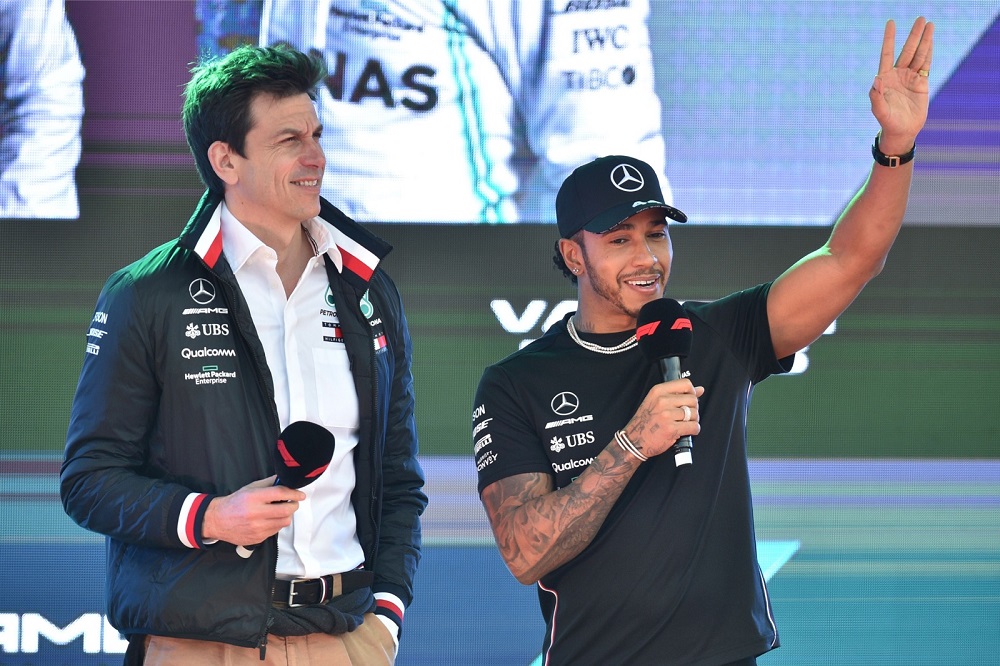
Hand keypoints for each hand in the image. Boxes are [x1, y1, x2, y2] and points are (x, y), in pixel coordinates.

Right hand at [202, 475, 305, 545]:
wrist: (217, 520)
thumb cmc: (234, 503)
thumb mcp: (250, 488)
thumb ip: (269, 483)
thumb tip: (285, 479)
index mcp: (253, 498)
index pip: (280, 494)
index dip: (294, 494)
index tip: (300, 495)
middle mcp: (255, 513)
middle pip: (286, 510)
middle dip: (293, 505)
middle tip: (293, 502)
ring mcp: (257, 527)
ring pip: (284, 522)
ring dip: (286, 515)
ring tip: (280, 511)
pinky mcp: (257, 538)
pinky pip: (276, 530)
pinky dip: (277, 524)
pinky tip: (271, 519)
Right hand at [623, 379, 704, 458]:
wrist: (635, 440)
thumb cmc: (645, 421)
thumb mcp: (656, 401)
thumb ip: (677, 394)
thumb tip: (699, 389)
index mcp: (658, 391)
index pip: (685, 384)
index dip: (692, 392)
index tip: (690, 399)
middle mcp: (662, 401)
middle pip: (692, 399)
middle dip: (694, 408)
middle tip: (687, 415)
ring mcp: (666, 415)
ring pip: (694, 414)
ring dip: (694, 420)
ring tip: (685, 423)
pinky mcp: (671, 429)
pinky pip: (693, 427)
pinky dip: (694, 430)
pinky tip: (686, 431)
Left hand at [870, 17, 934, 153]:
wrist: (902, 130)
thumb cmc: (888, 122)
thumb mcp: (880, 111)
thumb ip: (876, 97)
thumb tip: (875, 80)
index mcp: (885, 78)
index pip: (887, 54)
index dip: (889, 38)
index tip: (891, 23)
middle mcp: (897, 74)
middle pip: (906, 50)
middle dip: (913, 35)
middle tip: (921, 19)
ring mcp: (909, 77)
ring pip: (918, 55)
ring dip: (924, 40)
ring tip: (929, 24)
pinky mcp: (921, 82)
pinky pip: (926, 63)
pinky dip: (929, 51)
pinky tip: (931, 40)